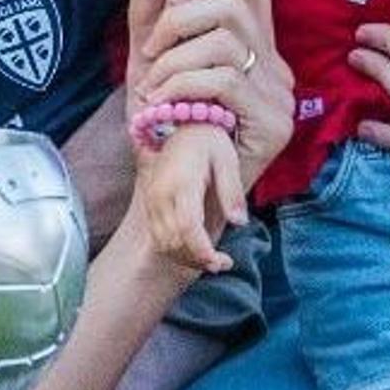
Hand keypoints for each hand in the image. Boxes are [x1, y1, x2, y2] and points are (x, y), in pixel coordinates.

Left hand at [138, 0, 293, 182]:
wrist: (172, 195)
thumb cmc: (163, 133)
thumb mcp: (150, 68)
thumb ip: (148, 19)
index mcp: (257, 50)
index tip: (169, 10)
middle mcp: (277, 69)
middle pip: (234, 5)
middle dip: (179, 21)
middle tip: (150, 53)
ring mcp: (280, 97)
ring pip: (226, 42)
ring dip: (175, 61)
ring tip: (153, 90)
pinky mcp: (273, 125)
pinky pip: (225, 81)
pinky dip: (183, 86)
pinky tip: (163, 106)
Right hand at [141, 124, 242, 270]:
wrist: (183, 126)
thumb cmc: (209, 141)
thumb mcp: (228, 160)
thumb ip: (232, 192)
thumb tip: (239, 222)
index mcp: (181, 183)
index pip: (187, 227)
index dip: (202, 251)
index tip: (221, 262)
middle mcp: (160, 195)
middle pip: (173, 240)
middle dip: (197, 260)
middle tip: (223, 264)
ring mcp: (152, 201)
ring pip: (164, 243)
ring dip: (186, 258)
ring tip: (213, 260)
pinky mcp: (150, 206)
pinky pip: (159, 238)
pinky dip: (176, 251)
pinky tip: (196, 251)